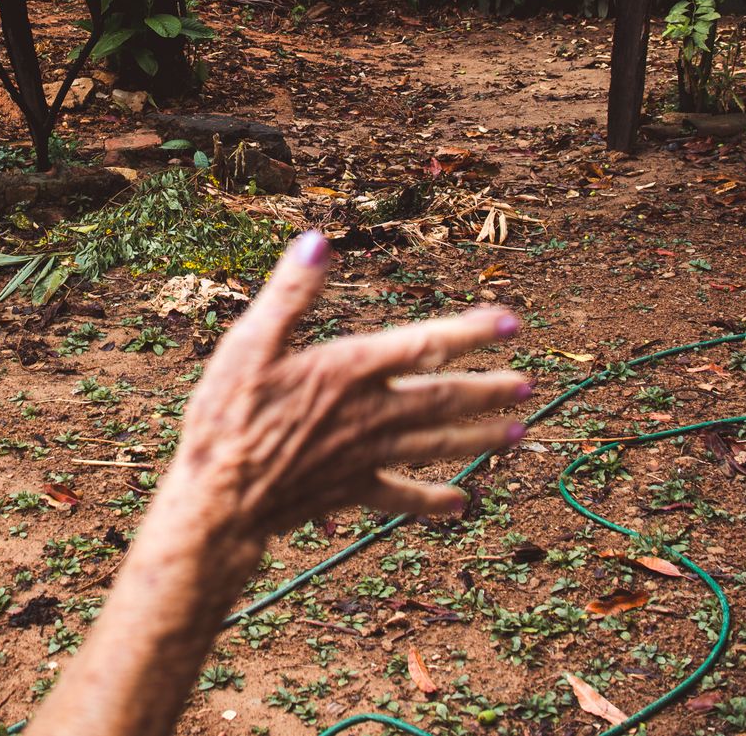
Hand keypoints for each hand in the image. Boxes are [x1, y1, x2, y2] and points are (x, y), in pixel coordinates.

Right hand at [171, 231, 527, 539]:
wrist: (218, 498)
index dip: (469, 333)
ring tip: (517, 432)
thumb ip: (289, 294)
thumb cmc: (227, 416)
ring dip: (479, 437)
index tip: (510, 324)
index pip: (423, 346)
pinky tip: (461, 503)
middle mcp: (369, 414)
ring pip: (436, 445)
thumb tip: (316, 242)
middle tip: (528, 385)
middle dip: (488, 390)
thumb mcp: (250, 343)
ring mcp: (365, 457)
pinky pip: (402, 497)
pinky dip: (433, 500)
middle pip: (442, 399)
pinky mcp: (351, 491)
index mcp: (349, 371)